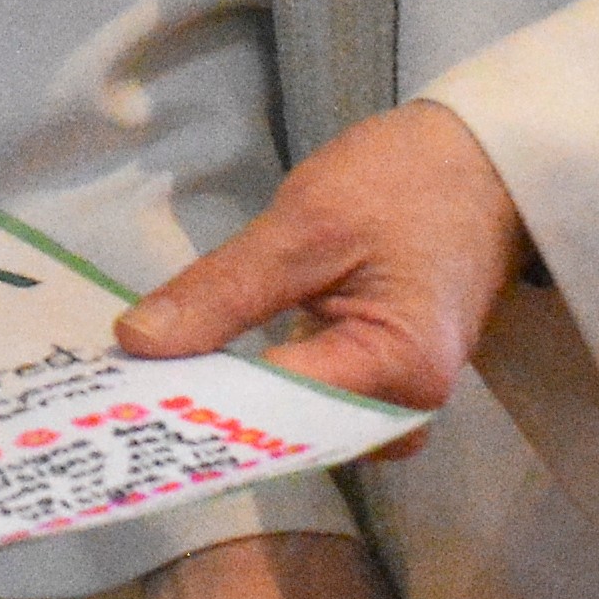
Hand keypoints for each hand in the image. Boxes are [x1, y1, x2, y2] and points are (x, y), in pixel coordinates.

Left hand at [112, 100, 519, 415]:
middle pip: (283, 436)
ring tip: (143, 385)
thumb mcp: (306, 221)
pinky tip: (200, 371)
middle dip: (203, 415)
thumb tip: (138, 344)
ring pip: (291, 428)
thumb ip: (222, 290)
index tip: (115, 402)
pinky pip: (308, 405)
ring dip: (225, 405)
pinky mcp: (383, 388)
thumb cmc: (408, 182)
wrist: (486, 162)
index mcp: (396, 374)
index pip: (274, 415)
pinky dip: (255, 390)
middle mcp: (403, 413)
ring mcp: (396, 405)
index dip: (193, 407)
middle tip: (112, 396)